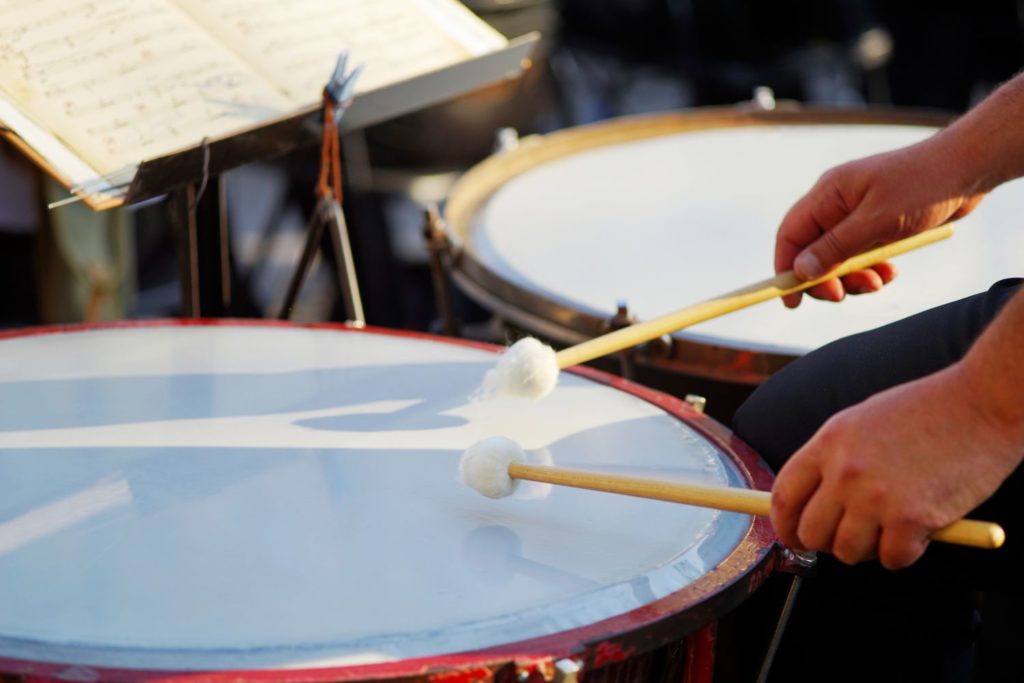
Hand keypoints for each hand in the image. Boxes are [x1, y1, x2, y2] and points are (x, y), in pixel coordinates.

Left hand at [770, 361, 1020, 568]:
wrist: (981, 404)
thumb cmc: (927, 410)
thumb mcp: (861, 422)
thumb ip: (834, 459)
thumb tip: (815, 499)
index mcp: (828, 443)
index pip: (784, 496)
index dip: (783, 524)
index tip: (792, 536)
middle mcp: (844, 472)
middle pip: (811, 532)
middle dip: (826, 543)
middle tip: (848, 538)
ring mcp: (875, 497)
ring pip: (848, 552)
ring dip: (867, 549)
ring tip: (889, 528)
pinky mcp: (911, 519)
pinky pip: (892, 558)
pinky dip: (904, 553)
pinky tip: (918, 531)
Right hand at [776, 139, 985, 307]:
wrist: (970, 168)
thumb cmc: (923, 186)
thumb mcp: (876, 222)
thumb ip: (835, 247)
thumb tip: (800, 271)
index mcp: (828, 194)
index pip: (791, 235)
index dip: (785, 268)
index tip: (791, 300)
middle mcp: (837, 204)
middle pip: (812, 251)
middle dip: (825, 278)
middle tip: (842, 296)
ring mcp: (858, 214)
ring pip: (839, 257)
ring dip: (853, 277)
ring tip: (878, 283)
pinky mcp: (878, 224)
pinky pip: (863, 255)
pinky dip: (872, 269)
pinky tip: (891, 273)